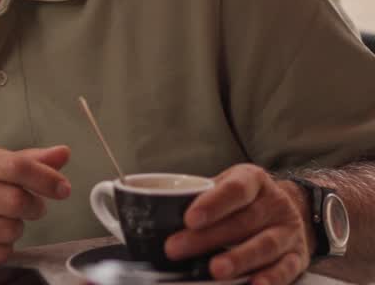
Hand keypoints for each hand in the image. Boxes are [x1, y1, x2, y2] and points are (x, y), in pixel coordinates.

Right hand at [0, 143, 71, 267]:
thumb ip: (23, 161)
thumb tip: (62, 154)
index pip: (15, 165)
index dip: (46, 178)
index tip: (62, 189)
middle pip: (15, 200)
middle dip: (32, 207)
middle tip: (31, 207)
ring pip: (8, 229)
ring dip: (14, 229)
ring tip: (1, 222)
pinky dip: (2, 249)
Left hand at [166, 164, 310, 284]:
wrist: (289, 208)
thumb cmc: (243, 200)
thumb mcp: (224, 187)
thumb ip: (198, 197)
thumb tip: (155, 215)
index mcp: (253, 180)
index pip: (234, 189)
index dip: (212, 204)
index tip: (189, 218)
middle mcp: (274, 203)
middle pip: (242, 221)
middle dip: (208, 238)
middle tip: (177, 248)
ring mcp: (289, 230)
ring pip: (264, 245)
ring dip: (238, 260)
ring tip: (214, 270)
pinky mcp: (299, 256)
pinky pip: (286, 269)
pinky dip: (271, 278)